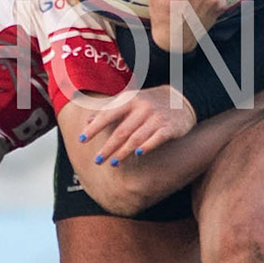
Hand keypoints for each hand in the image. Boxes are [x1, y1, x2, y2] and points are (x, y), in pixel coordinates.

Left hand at [78, 83, 196, 165]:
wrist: (182, 99)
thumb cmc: (148, 103)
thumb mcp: (129, 101)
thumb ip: (109, 110)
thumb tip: (88, 120)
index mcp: (129, 100)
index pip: (108, 115)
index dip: (94, 128)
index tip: (81, 139)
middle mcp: (142, 108)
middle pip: (121, 131)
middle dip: (108, 147)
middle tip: (97, 160)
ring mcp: (157, 117)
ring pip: (137, 138)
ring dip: (123, 152)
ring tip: (113, 163)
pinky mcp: (170, 127)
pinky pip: (157, 138)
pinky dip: (147, 146)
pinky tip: (137, 155)